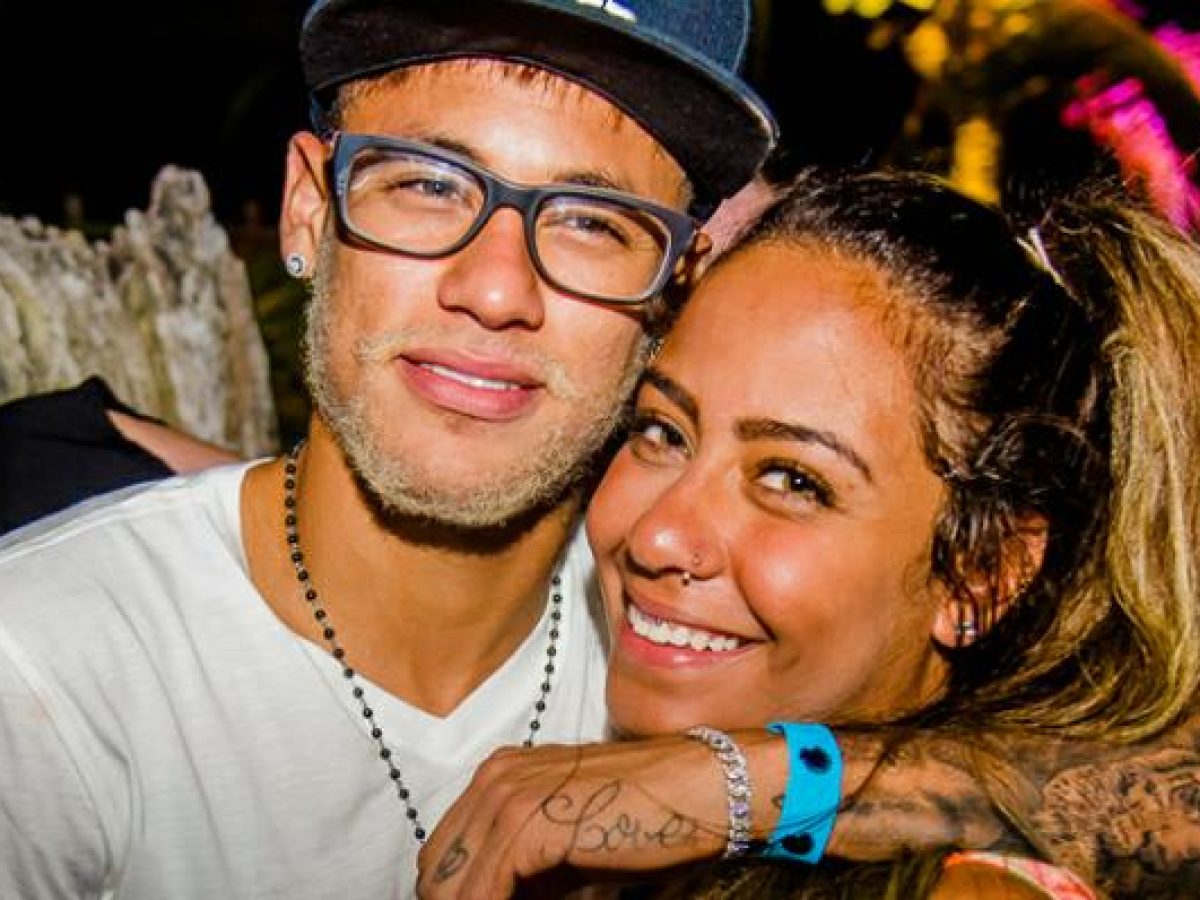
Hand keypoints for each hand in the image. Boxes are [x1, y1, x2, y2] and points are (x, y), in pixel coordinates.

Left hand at [416, 733, 786, 899]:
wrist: (699, 787)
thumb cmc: (645, 817)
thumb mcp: (569, 847)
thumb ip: (525, 872)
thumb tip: (494, 899)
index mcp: (502, 773)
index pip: (445, 850)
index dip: (454, 893)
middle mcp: (497, 776)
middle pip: (437, 867)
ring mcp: (509, 795)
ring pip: (451, 880)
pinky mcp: (527, 822)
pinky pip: (483, 888)